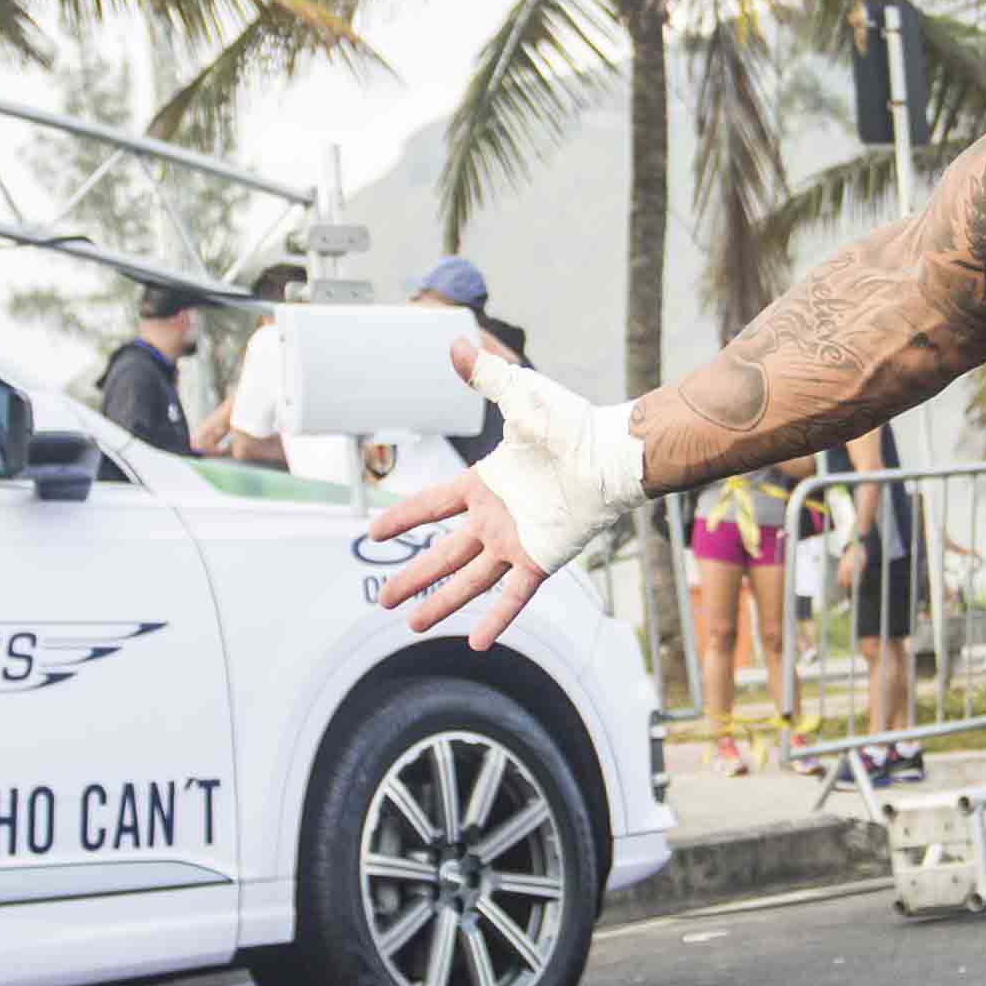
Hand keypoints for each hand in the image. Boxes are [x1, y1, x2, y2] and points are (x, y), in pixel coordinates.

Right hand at [365, 334, 646, 649]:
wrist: (611, 453)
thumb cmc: (572, 423)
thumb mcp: (521, 397)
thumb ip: (486, 377)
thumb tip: (454, 343)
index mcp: (484, 484)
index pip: (431, 505)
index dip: (403, 519)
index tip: (374, 534)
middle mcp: (495, 519)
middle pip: (442, 555)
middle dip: (411, 577)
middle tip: (382, 601)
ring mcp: (516, 542)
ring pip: (468, 581)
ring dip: (440, 603)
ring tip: (411, 624)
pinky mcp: (541, 559)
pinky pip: (513, 595)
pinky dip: (495, 619)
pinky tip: (474, 642)